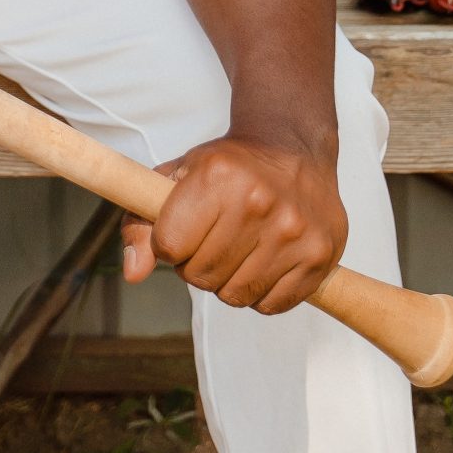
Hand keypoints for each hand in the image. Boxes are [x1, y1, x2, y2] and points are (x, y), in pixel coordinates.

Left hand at [121, 135, 346, 313]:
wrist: (292, 147)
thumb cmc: (227, 167)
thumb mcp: (176, 176)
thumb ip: (142, 224)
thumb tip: (133, 275)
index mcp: (216, 176)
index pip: (170, 246)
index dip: (169, 246)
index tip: (181, 232)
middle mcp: (258, 202)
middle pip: (201, 275)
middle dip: (196, 266)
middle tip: (210, 242)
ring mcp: (293, 231)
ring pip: (236, 295)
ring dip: (227, 282)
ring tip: (236, 251)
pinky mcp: (320, 255)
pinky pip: (272, 305)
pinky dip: (260, 295)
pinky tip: (262, 263)